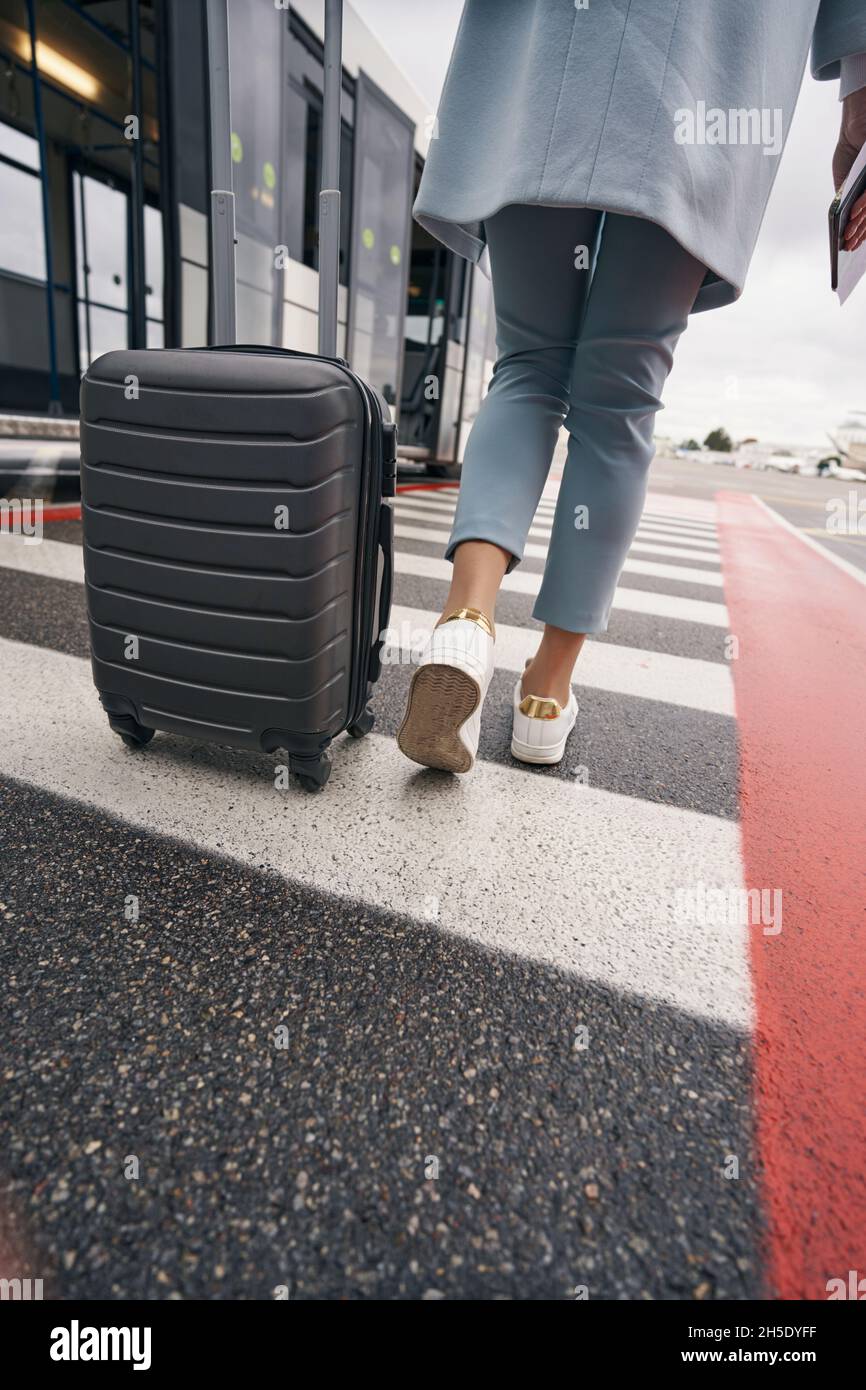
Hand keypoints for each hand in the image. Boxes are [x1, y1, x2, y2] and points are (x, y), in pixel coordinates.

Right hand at [833, 86, 865, 250]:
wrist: (858, 117)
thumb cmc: (853, 145)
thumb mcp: (844, 175)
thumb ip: (844, 194)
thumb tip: (840, 219)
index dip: (860, 231)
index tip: (850, 246)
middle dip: (859, 231)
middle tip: (848, 246)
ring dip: (860, 223)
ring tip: (849, 235)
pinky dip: (863, 203)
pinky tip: (854, 214)